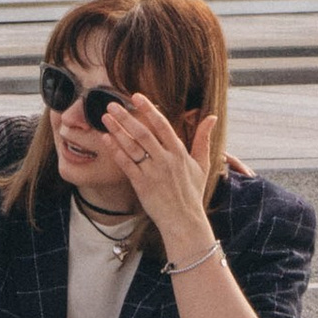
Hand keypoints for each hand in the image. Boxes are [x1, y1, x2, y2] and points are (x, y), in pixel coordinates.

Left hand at [95, 89, 215, 256]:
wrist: (184, 221)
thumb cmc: (192, 192)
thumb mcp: (203, 164)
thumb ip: (204, 139)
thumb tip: (212, 116)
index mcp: (179, 153)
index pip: (162, 125)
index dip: (149, 110)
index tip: (136, 96)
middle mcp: (165, 161)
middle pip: (143, 133)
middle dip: (126, 117)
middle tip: (111, 104)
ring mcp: (153, 173)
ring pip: (132, 147)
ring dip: (117, 130)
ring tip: (105, 117)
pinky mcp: (142, 185)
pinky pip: (126, 164)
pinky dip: (116, 150)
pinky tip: (106, 139)